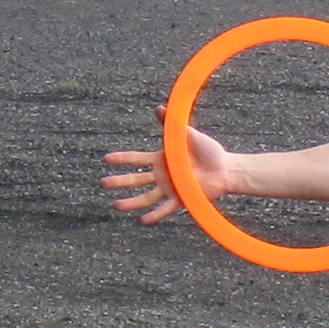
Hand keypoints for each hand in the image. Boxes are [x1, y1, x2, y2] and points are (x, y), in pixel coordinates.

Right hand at [102, 107, 235, 223]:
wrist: (225, 168)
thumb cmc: (208, 150)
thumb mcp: (188, 135)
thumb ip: (171, 125)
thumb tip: (158, 107)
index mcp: (162, 159)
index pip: (136, 159)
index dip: (122, 159)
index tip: (106, 159)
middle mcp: (163, 175)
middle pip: (136, 180)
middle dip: (119, 181)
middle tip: (103, 183)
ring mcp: (170, 188)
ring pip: (146, 197)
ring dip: (131, 202)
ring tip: (116, 205)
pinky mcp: (181, 199)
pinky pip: (165, 208)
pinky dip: (155, 215)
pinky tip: (142, 220)